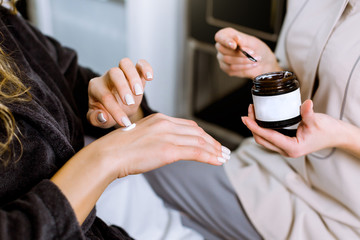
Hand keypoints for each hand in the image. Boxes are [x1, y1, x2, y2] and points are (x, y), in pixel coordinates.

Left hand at [87, 58, 152, 127]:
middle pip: (114, 73)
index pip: (105, 96)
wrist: (117, 107)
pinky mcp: (136, 72)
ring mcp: (122, 72)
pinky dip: (146, 68)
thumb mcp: (96, 119)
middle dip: (123, 88)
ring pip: (126, 63)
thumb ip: (96, 119)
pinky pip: (140, 63)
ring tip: (139, 92)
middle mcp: (108, 76)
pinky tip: (149, 78)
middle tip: (130, 103)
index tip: (124, 123)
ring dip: (133, 77)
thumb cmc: (105, 113)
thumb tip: (102, 116)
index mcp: (95, 87)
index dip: (115, 111)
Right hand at [90, 113, 229, 178]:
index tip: (210, 142)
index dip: (202, 134)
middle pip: (197, 132)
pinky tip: (218, 160)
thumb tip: (165, 148)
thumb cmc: (119, 149)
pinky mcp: (168, 150)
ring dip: (214, 149)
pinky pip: (195, 152)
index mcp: (159, 119)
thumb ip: (155, 139)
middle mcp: (165, 123)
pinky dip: (210, 156)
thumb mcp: (140, 137)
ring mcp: (167, 136)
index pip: (188, 125)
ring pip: (199, 141)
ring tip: (224, 156)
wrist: (108, 154)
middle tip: (223, 150)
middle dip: (212, 141)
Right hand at [215, 27, 281, 78]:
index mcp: (226, 35)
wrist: (263, 62)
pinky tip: (252, 64)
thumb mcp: (252, 42)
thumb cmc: (256, 48)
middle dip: (240, 52)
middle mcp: (221, 46)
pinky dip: (244, 66)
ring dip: (244, 60)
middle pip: (223, 49)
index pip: (219, 37)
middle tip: (253, 53)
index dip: (225, 41)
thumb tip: (236, 38)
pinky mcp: (226, 68)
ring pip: (228, 60)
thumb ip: (243, 40)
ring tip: (256, 59)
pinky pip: (232, 68)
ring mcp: (222, 58)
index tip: (234, 46)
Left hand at [241, 100, 349, 157]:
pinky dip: (263, 128)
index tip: (245, 118)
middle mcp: (286, 151)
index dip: (254, 127)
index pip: (267, 136)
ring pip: (264, 140)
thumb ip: (308, 113)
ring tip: (252, 112)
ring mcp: (286, 149)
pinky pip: (270, 138)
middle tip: (248, 111)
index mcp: (292, 148)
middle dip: (252, 126)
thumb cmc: (328, 130)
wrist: (337, 136)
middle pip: (261, 139)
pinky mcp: (286, 144)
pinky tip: (261, 119)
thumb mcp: (317, 121)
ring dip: (256, 127)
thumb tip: (306, 103)